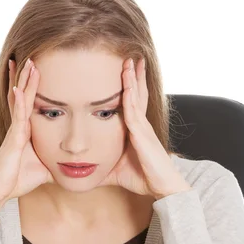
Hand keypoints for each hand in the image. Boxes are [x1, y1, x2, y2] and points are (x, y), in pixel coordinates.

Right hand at [0, 57, 53, 205]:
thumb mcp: (44, 168)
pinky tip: (18, 88)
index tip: (35, 70)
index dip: (31, 87)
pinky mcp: (14, 139)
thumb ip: (56, 162)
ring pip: (20, 100)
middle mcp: (19, 127)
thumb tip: (73, 166)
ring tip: (28, 62)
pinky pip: (18, 116)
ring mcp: (15, 131)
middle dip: (26, 76)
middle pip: (23, 96)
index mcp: (25, 131)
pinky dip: (19, 101)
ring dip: (24, 81)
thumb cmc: (19, 180)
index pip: (29, 103)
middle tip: (31, 56)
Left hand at [97, 58, 191, 199]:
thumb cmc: (141, 177)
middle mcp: (140, 125)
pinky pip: (133, 109)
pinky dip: (131, 93)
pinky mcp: (142, 133)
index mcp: (135, 130)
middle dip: (133, 75)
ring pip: (136, 96)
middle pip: (137, 94)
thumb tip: (81, 171)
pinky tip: (128, 82)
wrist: (161, 187)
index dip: (129, 87)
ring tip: (130, 60)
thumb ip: (100, 165)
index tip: (124, 71)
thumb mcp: (114, 169)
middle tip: (129, 56)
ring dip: (132, 78)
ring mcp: (142, 127)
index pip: (131, 103)